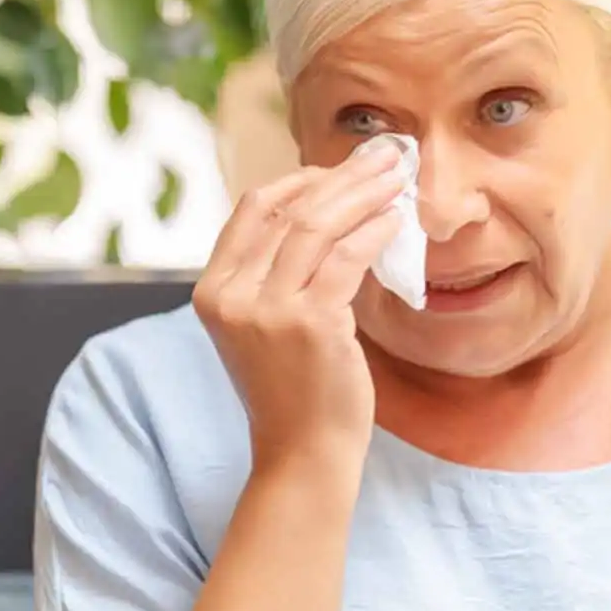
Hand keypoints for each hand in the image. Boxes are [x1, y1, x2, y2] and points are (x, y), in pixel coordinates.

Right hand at [193, 140, 404, 477]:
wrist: (302, 455)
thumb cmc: (293, 391)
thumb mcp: (263, 326)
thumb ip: (275, 274)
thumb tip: (327, 210)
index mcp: (212, 291)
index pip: (252, 210)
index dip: (300, 180)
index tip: (340, 169)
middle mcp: (231, 295)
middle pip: (288, 209)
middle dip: (341, 175)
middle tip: (384, 155)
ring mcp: (267, 309)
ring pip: (318, 226)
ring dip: (365, 193)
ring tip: (398, 176)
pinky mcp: (309, 323)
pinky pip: (348, 257)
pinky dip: (376, 230)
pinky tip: (397, 219)